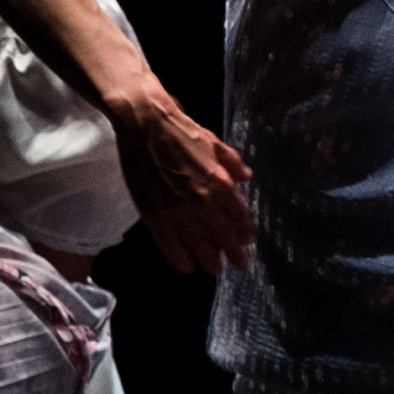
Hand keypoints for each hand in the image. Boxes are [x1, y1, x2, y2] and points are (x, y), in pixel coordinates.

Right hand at [109, 85, 255, 272]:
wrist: (146, 125)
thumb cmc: (182, 130)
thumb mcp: (215, 143)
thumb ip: (232, 163)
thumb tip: (247, 178)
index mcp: (220, 184)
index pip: (238, 218)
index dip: (244, 234)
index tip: (246, 243)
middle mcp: (202, 203)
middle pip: (222, 236)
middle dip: (232, 254)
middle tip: (238, 265)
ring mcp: (177, 211)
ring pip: (197, 245)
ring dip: (208, 260)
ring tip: (214, 269)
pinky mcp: (153, 214)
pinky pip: (168, 244)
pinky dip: (178, 258)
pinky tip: (186, 268)